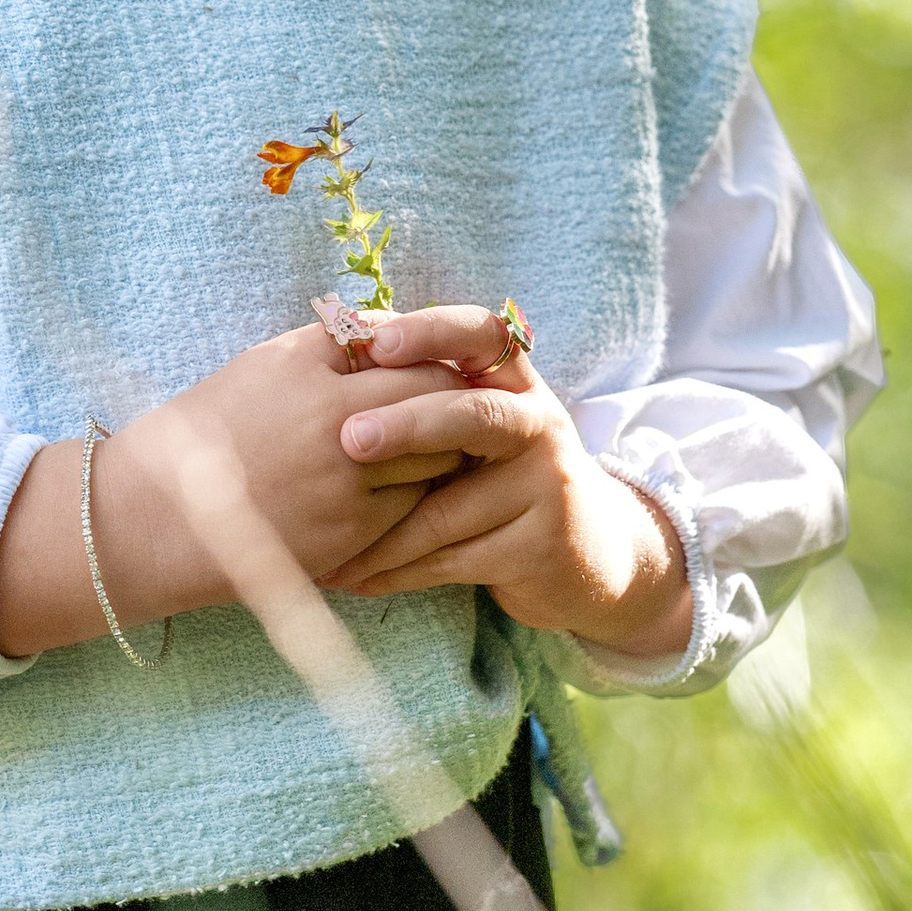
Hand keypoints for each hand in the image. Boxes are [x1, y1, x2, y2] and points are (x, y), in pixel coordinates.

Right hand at [0, 322, 466, 660]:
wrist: (158, 516)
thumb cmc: (212, 428)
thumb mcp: (268, 364)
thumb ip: (337, 345)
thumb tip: (402, 333)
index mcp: (313, 375)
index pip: (414, 356)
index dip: (435, 361)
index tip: (440, 367)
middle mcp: (336, 426)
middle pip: (436, 405)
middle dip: (450, 405)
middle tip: (456, 407)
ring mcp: (347, 485)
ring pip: (435, 460)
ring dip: (441, 453)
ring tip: (435, 449)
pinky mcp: (350, 535)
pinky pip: (413, 508)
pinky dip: (416, 498)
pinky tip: (401, 491)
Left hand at [323, 303, 694, 662]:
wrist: (590, 554)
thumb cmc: (503, 477)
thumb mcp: (479, 426)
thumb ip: (429, 395)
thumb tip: (332, 348)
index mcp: (516, 383)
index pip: (482, 335)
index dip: (431, 331)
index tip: (376, 342)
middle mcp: (539, 425)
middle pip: (474, 415)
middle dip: (407, 425)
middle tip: (348, 438)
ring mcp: (547, 488)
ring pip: (447, 510)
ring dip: (377, 534)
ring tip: (321, 548)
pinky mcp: (540, 548)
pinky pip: (453, 561)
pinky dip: (396, 572)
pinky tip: (353, 579)